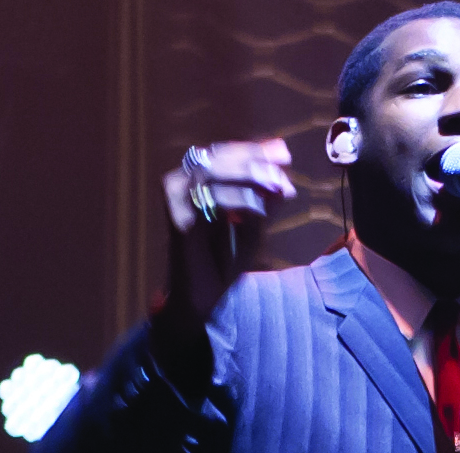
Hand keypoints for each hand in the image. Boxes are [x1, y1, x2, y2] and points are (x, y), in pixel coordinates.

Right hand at [161, 138, 296, 323]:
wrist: (204, 295)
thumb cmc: (226, 258)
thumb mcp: (254, 223)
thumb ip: (265, 198)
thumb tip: (283, 173)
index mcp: (198, 180)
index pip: (225, 154)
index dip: (254, 150)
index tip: (284, 152)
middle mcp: (181, 183)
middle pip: (218, 158)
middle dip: (255, 161)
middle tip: (282, 171)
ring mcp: (175, 198)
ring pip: (211, 172)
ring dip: (249, 177)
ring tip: (277, 187)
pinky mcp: (176, 217)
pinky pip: (207, 198)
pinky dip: (237, 199)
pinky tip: (260, 209)